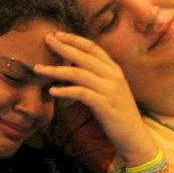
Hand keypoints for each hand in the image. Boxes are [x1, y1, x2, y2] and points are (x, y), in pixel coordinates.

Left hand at [35, 31, 156, 166]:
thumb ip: (96, 78)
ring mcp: (110, 90)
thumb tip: (72, 71)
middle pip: (83, 56)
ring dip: (55, 70)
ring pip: (78, 73)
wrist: (135, 137)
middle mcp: (114, 76)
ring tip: (38, 69)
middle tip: (46, 39)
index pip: (92, 47)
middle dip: (63, 46)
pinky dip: (65, 91)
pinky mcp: (105, 105)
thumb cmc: (119, 116)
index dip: (74, 39)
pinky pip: (80, 93)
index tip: (57, 34)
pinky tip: (52, 91)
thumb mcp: (110, 91)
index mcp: (115, 70)